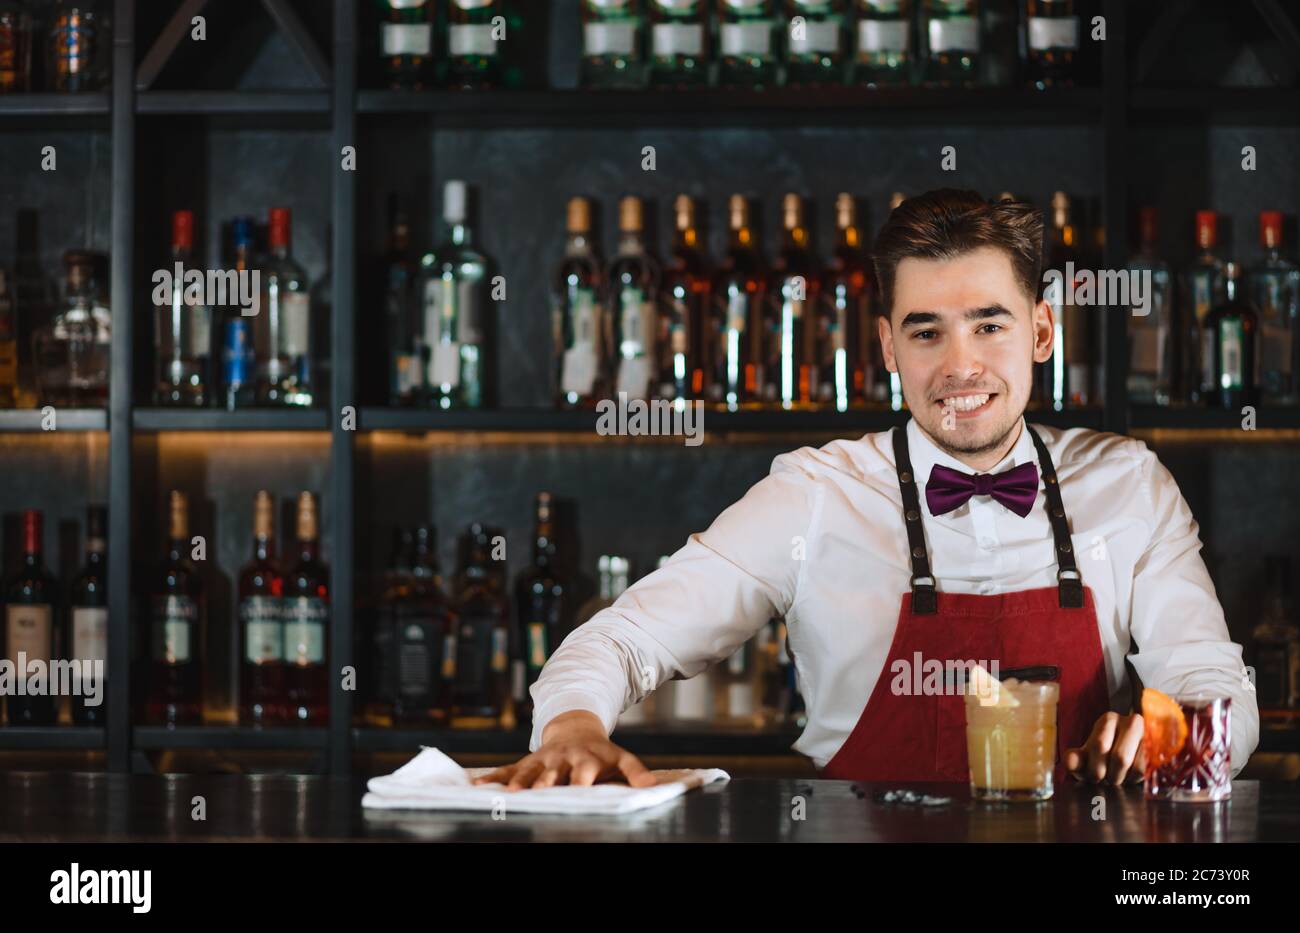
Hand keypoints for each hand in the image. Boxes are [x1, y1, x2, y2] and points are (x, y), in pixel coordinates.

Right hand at [470, 710, 656, 790]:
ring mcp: (543, 760)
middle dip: (547, 781)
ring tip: (508, 794)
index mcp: (586, 760)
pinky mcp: (528, 762)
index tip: (580, 789)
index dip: (582, 780)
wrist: (575, 729)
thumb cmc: (600, 752)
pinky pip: (508, 770)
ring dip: (519, 782)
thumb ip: (635, 771)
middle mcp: (562, 759)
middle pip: (554, 773)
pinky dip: (493, 778)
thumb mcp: (620, 758)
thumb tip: (652, 786)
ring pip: (529, 772)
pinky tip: (477, 787)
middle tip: (541, 791)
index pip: (585, 772)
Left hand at [1064, 711, 1147, 784]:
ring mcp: (1149, 736)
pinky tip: (1128, 777)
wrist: (1123, 757)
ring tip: (1116, 779)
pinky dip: (1134, 780)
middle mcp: (1131, 722)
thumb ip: (1075, 759)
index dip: (1095, 767)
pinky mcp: (1159, 752)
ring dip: (1123, 779)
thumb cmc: (1100, 757)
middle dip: (1110, 776)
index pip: (1100, 745)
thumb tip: (1069, 761)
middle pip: (1121, 757)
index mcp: (1108, 719)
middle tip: (1105, 781)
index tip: (1093, 777)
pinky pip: (1147, 772)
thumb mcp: (1085, 757)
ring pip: (1136, 767)